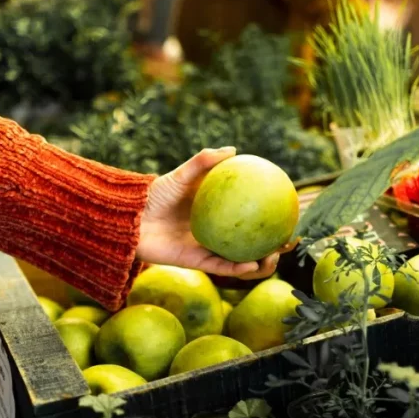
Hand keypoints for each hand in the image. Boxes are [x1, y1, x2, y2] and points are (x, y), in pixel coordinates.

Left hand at [137, 148, 290, 278]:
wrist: (129, 219)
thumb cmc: (153, 194)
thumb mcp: (181, 174)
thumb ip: (204, 162)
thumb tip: (234, 150)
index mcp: (215, 212)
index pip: (247, 215)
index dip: (268, 216)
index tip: (288, 212)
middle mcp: (214, 232)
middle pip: (249, 241)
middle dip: (271, 244)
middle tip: (289, 239)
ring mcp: (206, 248)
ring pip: (239, 259)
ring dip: (259, 263)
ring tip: (275, 258)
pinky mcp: (195, 262)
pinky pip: (220, 267)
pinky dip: (237, 267)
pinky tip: (251, 264)